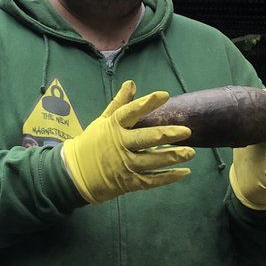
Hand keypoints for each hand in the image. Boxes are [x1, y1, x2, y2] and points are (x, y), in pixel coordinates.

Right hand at [61, 80, 195, 203]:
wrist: (74, 173)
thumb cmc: (91, 143)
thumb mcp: (102, 121)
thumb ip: (119, 103)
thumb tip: (131, 83)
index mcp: (113, 127)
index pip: (130, 112)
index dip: (146, 103)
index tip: (164, 95)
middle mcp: (119, 145)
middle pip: (146, 138)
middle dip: (167, 135)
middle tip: (186, 131)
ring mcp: (125, 165)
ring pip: (153, 161)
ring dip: (173, 156)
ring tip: (191, 153)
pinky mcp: (129, 182)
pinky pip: (152, 180)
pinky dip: (168, 177)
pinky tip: (184, 172)